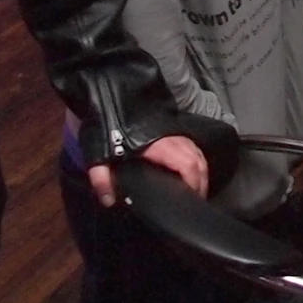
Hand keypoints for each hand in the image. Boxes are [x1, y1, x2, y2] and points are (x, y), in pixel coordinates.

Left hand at [88, 133, 211, 206]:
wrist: (114, 102)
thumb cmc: (111, 128)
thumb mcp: (101, 155)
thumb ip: (103, 178)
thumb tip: (109, 200)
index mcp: (162, 147)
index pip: (188, 165)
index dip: (194, 183)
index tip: (189, 199)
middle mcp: (175, 139)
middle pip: (199, 162)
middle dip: (200, 183)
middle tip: (195, 200)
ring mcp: (178, 133)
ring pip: (199, 155)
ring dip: (200, 174)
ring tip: (194, 191)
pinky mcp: (175, 130)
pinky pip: (194, 149)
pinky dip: (196, 163)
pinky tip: (189, 174)